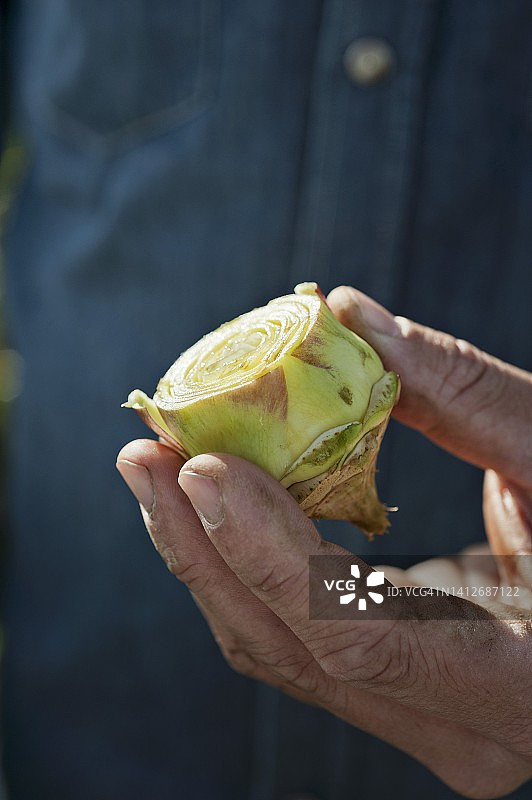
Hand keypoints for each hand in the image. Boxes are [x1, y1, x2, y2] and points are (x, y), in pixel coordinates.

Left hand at [117, 286, 531, 797]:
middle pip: (288, 646)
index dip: (268, 552)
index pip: (356, 633)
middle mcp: (453, 729)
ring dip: (207, 555)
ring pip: (274, 647)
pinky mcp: (389, 689)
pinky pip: (290, 634)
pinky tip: (211, 504)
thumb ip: (462, 390)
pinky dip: (242, 567)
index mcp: (514, 682)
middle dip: (203, 547)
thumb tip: (349, 315)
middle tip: (146, 455)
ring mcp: (415, 720)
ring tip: (158, 471)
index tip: (201, 467)